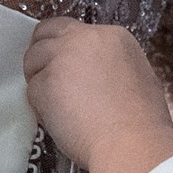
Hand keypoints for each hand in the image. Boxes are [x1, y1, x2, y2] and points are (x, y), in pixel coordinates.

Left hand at [23, 20, 172, 172]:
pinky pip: (32, 92)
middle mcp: (84, 40)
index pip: (72, 28)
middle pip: (45, 35)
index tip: (61, 61)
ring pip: (33, 62)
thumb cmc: (140, 124)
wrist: (131, 143)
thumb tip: (93, 74)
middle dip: (41, 55)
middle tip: (46, 78)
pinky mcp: (45, 83)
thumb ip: (109, 66)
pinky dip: (41, 108)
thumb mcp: (136, 77)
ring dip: (39, 83)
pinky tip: (61, 122)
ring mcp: (62, 58)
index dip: (62, 46)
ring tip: (59, 109)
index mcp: (112, 37)